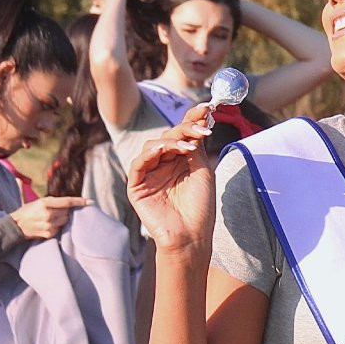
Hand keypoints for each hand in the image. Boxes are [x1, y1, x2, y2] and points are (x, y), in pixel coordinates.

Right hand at [11, 195, 86, 240]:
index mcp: (44, 203)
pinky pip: (60, 229)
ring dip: (61, 219)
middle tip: (56, 211)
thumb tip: (69, 202)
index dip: (79, 201)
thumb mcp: (38, 202)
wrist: (16, 225)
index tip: (89, 201)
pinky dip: (57, 226)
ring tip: (51, 218)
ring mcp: (48, 225)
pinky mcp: (49, 233)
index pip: (66, 202)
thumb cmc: (28, 211)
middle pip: (67, 212)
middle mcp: (47, 214)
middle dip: (65, 211)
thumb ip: (53, 201)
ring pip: (65, 221)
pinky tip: (48, 225)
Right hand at [126, 104, 218, 253]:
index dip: (193, 119)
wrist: (191, 236)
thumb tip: (197, 121)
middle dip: (185, 129)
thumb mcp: (203, 171)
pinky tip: (165, 151)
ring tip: (187, 148)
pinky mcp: (137, 186)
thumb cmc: (200, 207)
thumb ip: (197, 147)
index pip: (184, 134)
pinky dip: (151, 153)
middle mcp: (164, 164)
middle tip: (200, 127)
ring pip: (153, 146)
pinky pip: (138, 163)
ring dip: (170, 141)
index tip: (207, 107)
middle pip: (169, 136)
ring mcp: (149, 174)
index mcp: (180, 161)